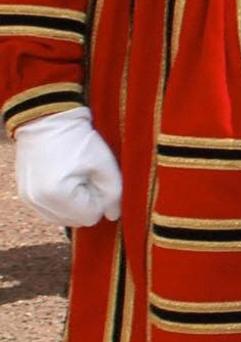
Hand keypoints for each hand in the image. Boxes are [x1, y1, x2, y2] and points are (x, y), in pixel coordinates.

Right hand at [14, 107, 121, 227]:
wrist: (47, 120)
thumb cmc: (78, 139)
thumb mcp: (104, 164)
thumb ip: (114, 193)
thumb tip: (114, 215)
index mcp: (56, 195)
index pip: (90, 217)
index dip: (100, 201)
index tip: (97, 179)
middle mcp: (38, 201)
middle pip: (75, 221)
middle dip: (87, 204)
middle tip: (87, 177)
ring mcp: (28, 199)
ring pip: (62, 218)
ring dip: (74, 204)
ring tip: (75, 177)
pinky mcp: (24, 194)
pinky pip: (49, 210)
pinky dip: (61, 202)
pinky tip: (65, 180)